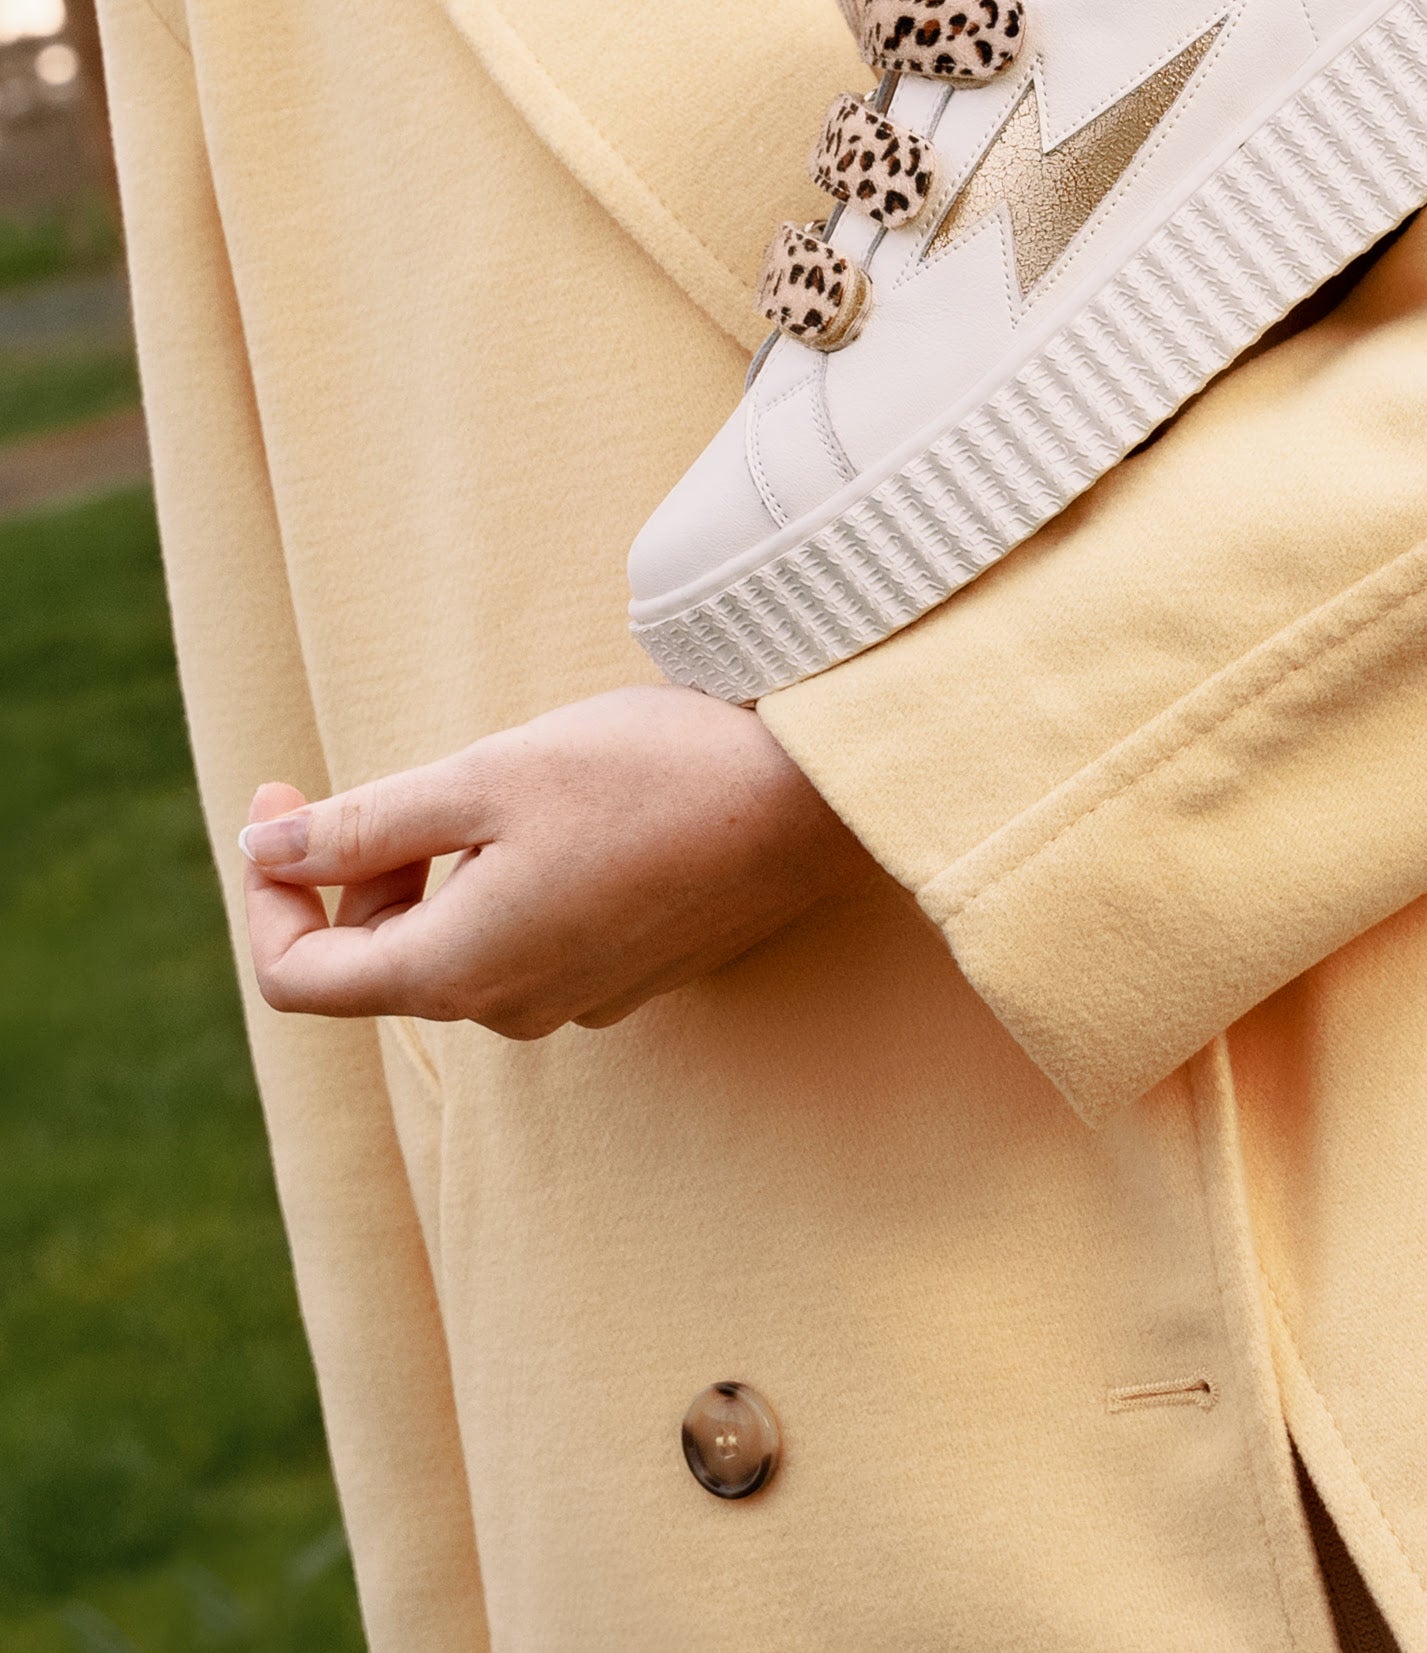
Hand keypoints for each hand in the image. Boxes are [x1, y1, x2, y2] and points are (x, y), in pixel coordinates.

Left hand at [238, 688, 874, 1037]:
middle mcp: (511, 1009)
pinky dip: (514, 880)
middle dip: (365, 867)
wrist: (809, 796)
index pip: (298, 977)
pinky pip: (533, 939)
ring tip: (509, 782)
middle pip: (381, 957)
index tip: (281, 797)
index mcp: (455, 971)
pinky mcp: (637, 974)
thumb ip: (363, 824)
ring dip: (446, 868)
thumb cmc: (647, 774)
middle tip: (411, 772)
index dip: (267, 891)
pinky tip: (574, 810)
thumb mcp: (486, 778)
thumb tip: (261, 851)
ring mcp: (581, 999)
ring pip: (461, 943)